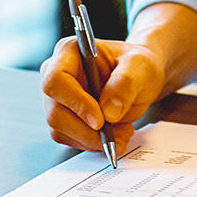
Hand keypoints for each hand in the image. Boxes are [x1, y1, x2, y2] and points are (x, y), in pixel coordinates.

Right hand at [40, 38, 168, 155]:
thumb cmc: (137, 65)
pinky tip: (113, 133)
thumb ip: (125, 84)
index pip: (56, 81)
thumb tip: (108, 112)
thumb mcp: (140, 66)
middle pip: (55, 111)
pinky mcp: (65, 118)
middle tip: (115, 134)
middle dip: (86, 130)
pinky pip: (70, 139)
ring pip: (60, 129)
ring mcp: (59, 99)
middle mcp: (57, 75)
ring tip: (122, 131)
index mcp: (68, 52)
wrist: (141, 79)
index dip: (75, 103)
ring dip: (92, 139)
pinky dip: (93, 143)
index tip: (100, 120)